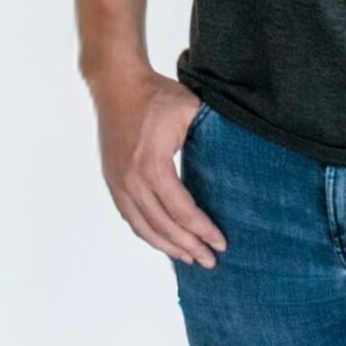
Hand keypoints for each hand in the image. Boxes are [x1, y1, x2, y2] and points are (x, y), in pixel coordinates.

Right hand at [87, 64, 228, 267]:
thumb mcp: (189, 109)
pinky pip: (131, 217)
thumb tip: (233, 160)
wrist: (116, 84)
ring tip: (189, 258)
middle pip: (163, 226)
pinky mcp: (112, 182)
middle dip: (189, 247)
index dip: (203, 230)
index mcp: (152, 166)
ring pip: (144, 228)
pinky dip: (148, 234)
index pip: (182, 210)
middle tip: (210, 260)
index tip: (220, 243)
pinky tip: (163, 241)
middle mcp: (131, 181)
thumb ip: (209, 135)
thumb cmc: (155, 95)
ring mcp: (118, 183)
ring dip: (167, 246)